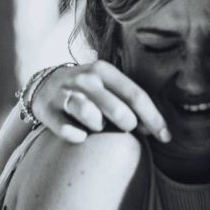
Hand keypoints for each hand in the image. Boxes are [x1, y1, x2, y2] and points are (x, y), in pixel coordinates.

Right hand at [32, 60, 169, 143]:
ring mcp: (64, 93)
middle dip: (128, 124)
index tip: (166, 138)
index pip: (136, 96)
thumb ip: (132, 105)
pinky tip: (79, 134)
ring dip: (99, 126)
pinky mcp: (47, 110)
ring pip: (91, 116)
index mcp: (104, 71)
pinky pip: (68, 131)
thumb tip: (161, 131)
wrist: (43, 86)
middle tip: (126, 127)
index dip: (154, 119)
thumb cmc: (89, 93)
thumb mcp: (109, 88)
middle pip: (118, 109)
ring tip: (97, 125)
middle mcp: (84, 79)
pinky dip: (77, 136)